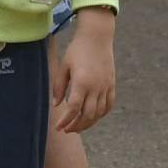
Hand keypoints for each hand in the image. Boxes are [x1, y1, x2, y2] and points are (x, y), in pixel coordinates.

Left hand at [51, 9, 115, 132]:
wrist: (97, 37)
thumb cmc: (77, 50)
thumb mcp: (64, 66)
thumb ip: (59, 86)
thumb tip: (56, 104)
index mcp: (82, 83)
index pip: (73, 109)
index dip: (65, 121)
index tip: (58, 128)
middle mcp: (96, 87)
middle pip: (88, 115)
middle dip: (76, 126)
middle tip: (67, 130)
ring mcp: (106, 87)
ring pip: (99, 113)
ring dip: (88, 123)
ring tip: (78, 126)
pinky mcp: (112, 84)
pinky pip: (109, 105)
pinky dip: (101, 114)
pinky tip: (94, 116)